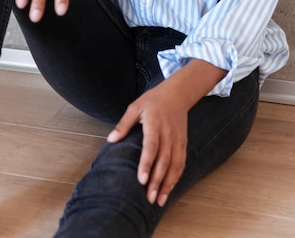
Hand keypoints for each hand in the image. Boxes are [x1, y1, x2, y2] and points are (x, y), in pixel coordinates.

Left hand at [107, 83, 187, 206]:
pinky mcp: (183, 143)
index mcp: (154, 122)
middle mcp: (168, 132)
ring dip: (168, 184)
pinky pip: (181, 163)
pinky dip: (176, 178)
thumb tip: (111, 140)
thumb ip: (123, 124)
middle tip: (148, 198)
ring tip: (158, 200)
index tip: (140, 179)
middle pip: (164, 159)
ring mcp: (178, 139)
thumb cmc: (152, 101)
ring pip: (175, 164)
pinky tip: (168, 190)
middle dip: (157, 180)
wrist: (177, 94)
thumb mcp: (135, 107)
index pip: (151, 145)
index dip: (146, 163)